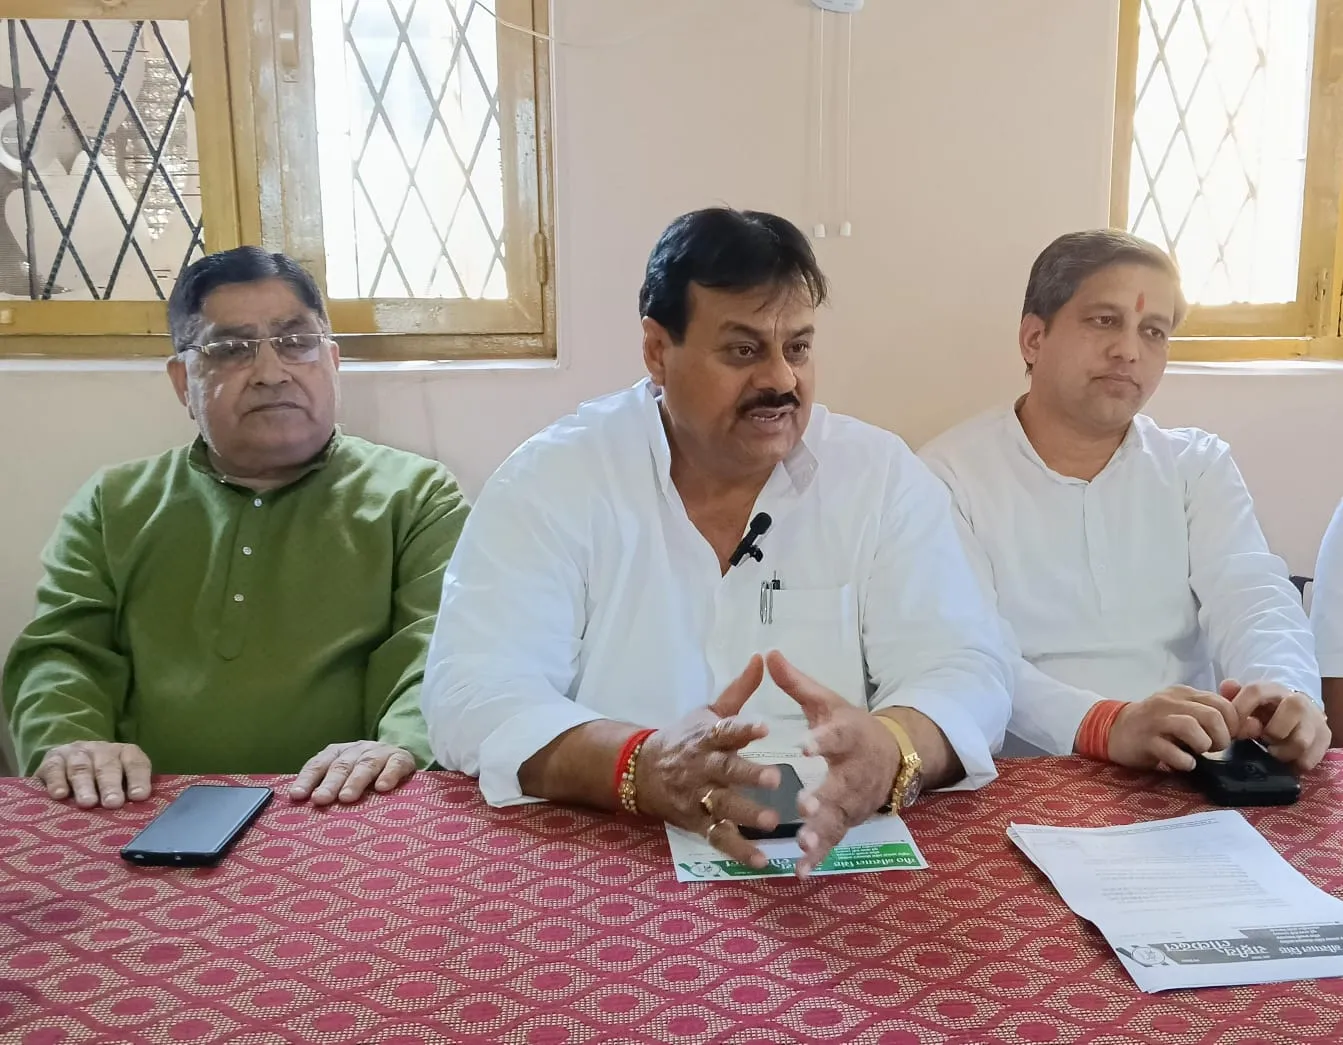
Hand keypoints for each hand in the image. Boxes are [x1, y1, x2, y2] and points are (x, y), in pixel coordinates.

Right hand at [36, 742, 151, 808]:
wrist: (64, 764)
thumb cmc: (100, 782)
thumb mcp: (119, 784)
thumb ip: (129, 795)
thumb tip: (139, 816)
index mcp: (124, 754)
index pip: (136, 763)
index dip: (138, 779)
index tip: (139, 796)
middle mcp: (101, 750)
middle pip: (108, 766)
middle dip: (111, 785)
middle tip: (113, 803)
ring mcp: (76, 753)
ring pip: (82, 767)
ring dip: (85, 785)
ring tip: (88, 803)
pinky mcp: (52, 759)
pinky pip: (54, 768)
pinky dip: (57, 782)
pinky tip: (59, 795)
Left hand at [290, 741, 417, 804]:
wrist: (400, 759)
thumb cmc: (364, 777)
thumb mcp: (343, 778)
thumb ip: (324, 788)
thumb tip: (298, 806)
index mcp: (338, 753)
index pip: (318, 764)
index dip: (307, 779)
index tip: (297, 796)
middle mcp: (357, 750)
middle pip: (341, 765)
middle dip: (330, 783)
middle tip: (320, 800)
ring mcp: (380, 752)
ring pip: (366, 764)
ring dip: (356, 781)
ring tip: (347, 798)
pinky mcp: (402, 758)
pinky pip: (395, 764)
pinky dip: (389, 775)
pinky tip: (382, 788)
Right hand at [636, 654, 782, 868]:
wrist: (641, 770)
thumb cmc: (686, 738)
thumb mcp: (708, 712)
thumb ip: (740, 691)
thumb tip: (764, 657)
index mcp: (708, 737)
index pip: (726, 730)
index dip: (744, 728)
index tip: (766, 726)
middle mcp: (703, 767)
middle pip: (726, 771)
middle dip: (749, 775)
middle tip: (776, 779)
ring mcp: (699, 797)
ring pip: (723, 806)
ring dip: (747, 815)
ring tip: (772, 822)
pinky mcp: (697, 822)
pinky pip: (718, 838)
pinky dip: (739, 851)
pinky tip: (762, 860)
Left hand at [765, 651, 901, 877]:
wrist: (893, 756)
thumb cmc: (850, 727)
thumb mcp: (827, 703)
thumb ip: (797, 685)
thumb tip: (769, 653)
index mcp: (848, 737)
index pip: (836, 738)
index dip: (821, 742)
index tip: (802, 746)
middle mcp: (855, 772)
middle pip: (841, 787)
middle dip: (824, 798)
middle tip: (804, 806)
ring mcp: (853, 802)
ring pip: (838, 819)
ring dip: (821, 833)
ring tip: (802, 843)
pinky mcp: (848, 822)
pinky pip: (834, 842)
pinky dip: (819, 857)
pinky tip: (800, 872)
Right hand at [1107, 686, 1237, 770]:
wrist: (1114, 730)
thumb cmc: (1156, 725)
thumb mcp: (1184, 713)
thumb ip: (1213, 715)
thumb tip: (1250, 725)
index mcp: (1183, 693)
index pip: (1221, 702)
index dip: (1233, 723)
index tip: (1228, 736)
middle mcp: (1169, 702)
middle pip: (1210, 714)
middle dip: (1221, 736)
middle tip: (1215, 747)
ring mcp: (1155, 721)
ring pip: (1191, 726)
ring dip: (1204, 744)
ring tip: (1200, 752)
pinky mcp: (1145, 741)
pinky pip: (1170, 750)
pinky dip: (1184, 760)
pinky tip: (1186, 763)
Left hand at [1224, 680, 1329, 771]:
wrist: (1299, 713)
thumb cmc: (1267, 710)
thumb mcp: (1248, 701)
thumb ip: (1233, 695)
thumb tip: (1227, 686)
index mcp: (1273, 689)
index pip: (1255, 691)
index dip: (1239, 710)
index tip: (1232, 729)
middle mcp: (1297, 701)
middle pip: (1282, 721)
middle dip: (1268, 734)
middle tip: (1262, 740)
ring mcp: (1314, 720)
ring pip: (1299, 743)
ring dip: (1281, 753)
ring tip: (1273, 751)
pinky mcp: (1325, 738)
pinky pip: (1308, 760)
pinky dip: (1293, 765)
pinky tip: (1286, 759)